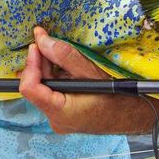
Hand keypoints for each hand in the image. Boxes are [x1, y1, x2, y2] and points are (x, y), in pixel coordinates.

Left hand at [18, 26, 157, 134]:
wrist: (129, 115)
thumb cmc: (114, 97)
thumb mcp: (89, 71)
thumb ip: (63, 55)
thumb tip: (41, 40)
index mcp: (60, 112)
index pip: (30, 88)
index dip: (31, 63)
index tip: (36, 45)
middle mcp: (54, 119)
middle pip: (35, 86)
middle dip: (39, 63)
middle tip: (47, 43)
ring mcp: (57, 119)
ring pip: (42, 88)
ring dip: (48, 69)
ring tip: (61, 57)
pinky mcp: (61, 116)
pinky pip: (50, 94)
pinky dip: (55, 79)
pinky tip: (66, 70)